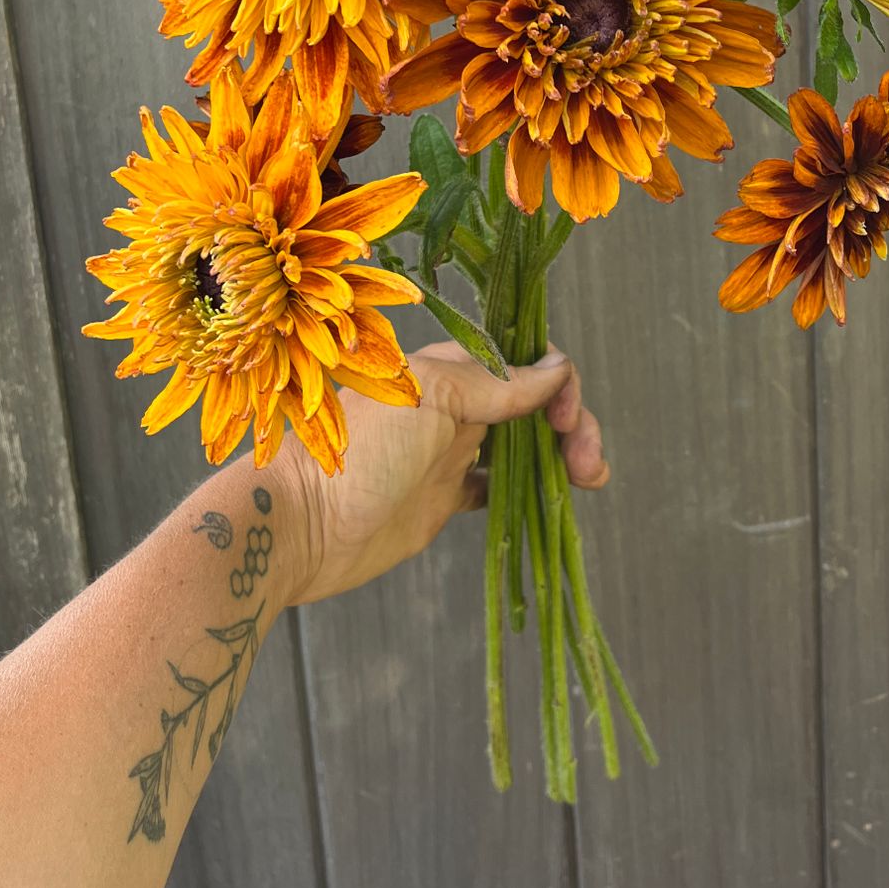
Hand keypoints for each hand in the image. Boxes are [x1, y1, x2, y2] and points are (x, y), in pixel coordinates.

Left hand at [282, 342, 608, 604]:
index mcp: (447, 369)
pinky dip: (528, 488)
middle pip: (532, 402)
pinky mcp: (440, 499)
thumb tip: (557, 369)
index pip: (523, 359)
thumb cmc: (356, 453)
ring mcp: (446, 453)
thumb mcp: (432, 399)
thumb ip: (495, 384)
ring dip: (558, 455)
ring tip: (587, 480)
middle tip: (589, 467)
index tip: (569, 420)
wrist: (299, 528)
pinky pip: (497, 486)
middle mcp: (451, 406)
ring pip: (521, 444)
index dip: (558, 382)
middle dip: (572, 425)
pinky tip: (548, 499)